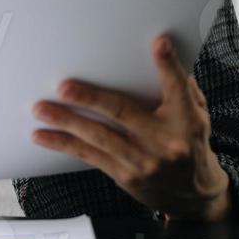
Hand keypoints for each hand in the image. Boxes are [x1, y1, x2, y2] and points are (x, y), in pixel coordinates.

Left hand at [31, 34, 232, 220]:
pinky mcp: (126, 176)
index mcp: (186, 120)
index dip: (168, 65)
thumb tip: (163, 53)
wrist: (193, 195)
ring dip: (67, 122)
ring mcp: (143, 162)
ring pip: (99, 137)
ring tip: (42, 109)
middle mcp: (165, 141)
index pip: (177, 89)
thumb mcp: (197, 116)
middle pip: (123, 113)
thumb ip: (182, 90)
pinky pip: (91, 157)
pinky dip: (65, 144)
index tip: (159, 43)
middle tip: (64, 87)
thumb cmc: (189, 145)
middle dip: (90, 98)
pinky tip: (44, 135)